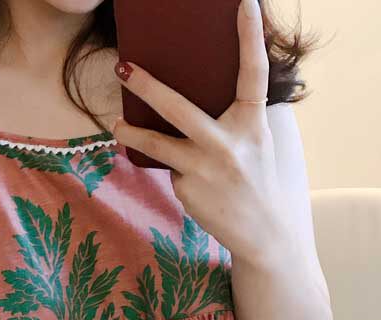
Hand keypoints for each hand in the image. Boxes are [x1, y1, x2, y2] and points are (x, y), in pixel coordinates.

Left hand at [112, 0, 289, 265]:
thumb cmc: (257, 181)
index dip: (248, 37)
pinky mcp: (189, 189)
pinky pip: (172, 170)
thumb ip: (236, 119)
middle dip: (148, 86)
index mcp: (253, 124)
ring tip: (116, 124)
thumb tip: (198, 95)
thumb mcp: (257, 144)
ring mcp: (205, 168)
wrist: (264, 235)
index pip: (253, 73)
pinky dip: (175, 170)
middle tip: (124, 66)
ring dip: (132, 133)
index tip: (243, 3)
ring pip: (158, 144)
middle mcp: (228, 143)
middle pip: (179, 108)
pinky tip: (193, 182)